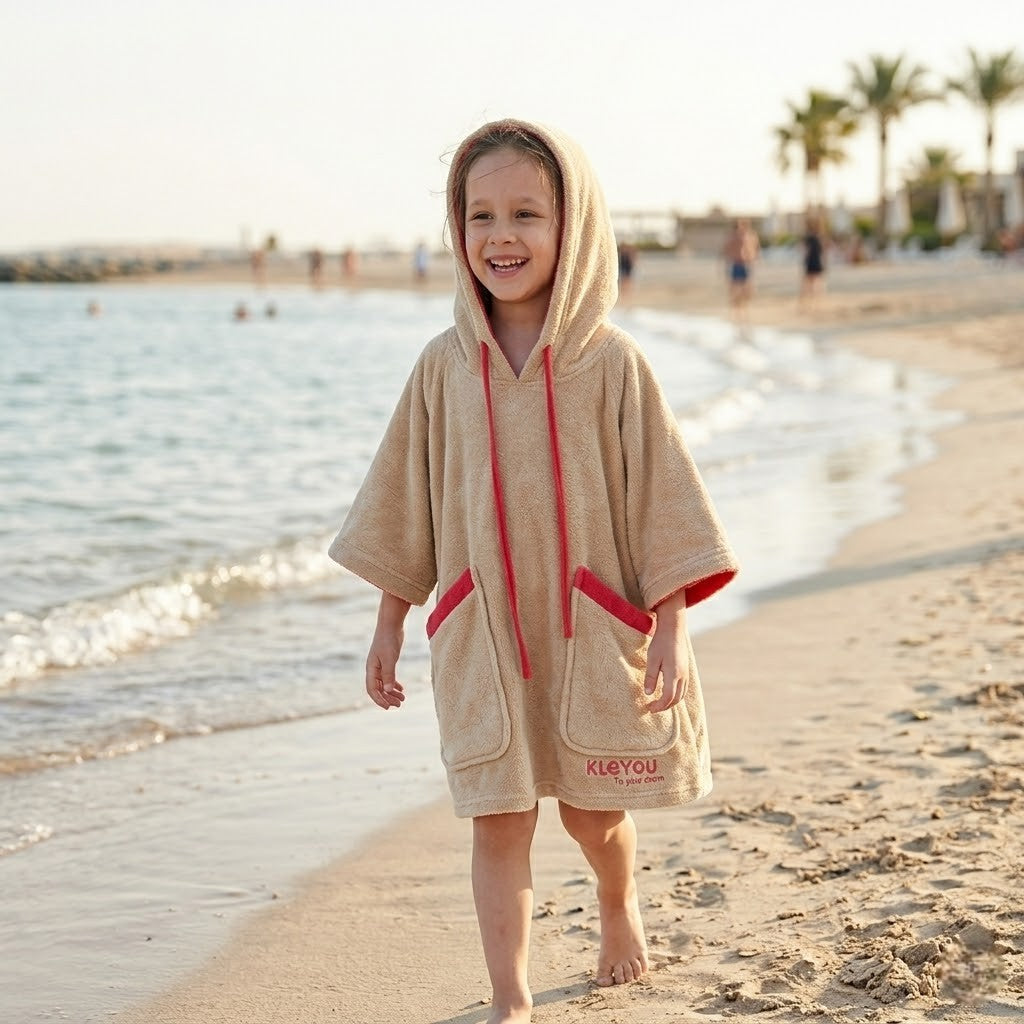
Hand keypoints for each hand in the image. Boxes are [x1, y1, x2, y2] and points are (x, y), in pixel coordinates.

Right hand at [366, 627, 405, 709]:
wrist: (390, 625)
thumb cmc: (388, 640)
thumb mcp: (389, 658)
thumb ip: (389, 674)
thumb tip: (389, 691)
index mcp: (371, 669)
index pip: (372, 689)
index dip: (379, 700)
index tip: (389, 707)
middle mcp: (373, 669)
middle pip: (378, 689)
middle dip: (388, 698)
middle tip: (399, 705)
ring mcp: (380, 665)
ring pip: (384, 684)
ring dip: (392, 693)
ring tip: (403, 699)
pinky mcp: (387, 661)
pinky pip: (388, 677)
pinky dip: (394, 684)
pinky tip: (401, 689)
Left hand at [644, 590, 689, 713]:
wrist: (673, 629)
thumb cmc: (660, 643)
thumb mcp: (652, 659)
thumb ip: (650, 677)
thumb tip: (648, 693)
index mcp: (673, 674)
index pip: (668, 698)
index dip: (659, 706)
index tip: (649, 708)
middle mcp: (682, 676)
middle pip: (676, 699)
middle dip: (665, 706)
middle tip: (652, 708)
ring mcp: (686, 673)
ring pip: (682, 695)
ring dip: (671, 702)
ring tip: (659, 703)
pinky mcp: (686, 669)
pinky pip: (683, 688)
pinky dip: (676, 695)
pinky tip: (667, 692)